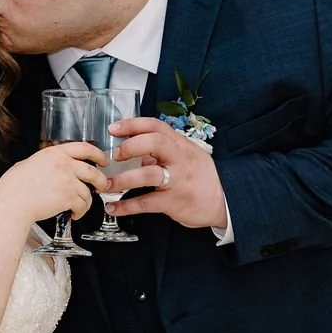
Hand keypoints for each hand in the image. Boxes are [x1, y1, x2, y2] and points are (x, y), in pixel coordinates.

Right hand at [0, 142, 107, 226]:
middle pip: (93, 171)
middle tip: (100, 186)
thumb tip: (52, 167)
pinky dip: (80, 212)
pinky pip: (82, 205)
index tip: (103, 160)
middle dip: (100, 181)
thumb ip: (46, 163)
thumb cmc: (15, 186)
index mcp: (55, 153)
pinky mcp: (68, 197)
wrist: (13, 202)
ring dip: (87, 202)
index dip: (98, 154)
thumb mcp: (30, 163)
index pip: (85, 147)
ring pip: (88, 192)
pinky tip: (73, 214)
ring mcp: (68, 180)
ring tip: (80, 206)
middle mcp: (64, 164)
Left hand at [102, 118, 227, 228]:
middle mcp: (180, 159)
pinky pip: (147, 203)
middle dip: (130, 146)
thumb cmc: (201, 176)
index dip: (133, 124)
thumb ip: (161, 152)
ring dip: (123, 180)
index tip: (113, 128)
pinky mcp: (175, 202)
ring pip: (149, 174)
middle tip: (114, 156)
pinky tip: (114, 208)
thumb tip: (132, 150)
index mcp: (180, 145)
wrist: (224, 201)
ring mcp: (179, 180)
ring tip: (107, 185)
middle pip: (155, 142)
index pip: (156, 126)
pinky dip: (127, 206)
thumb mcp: (186, 156)